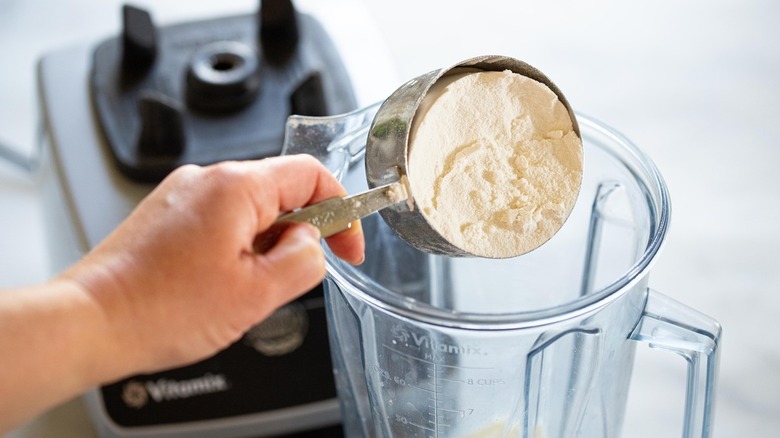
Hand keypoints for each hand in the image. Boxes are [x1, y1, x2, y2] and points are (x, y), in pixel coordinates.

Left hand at [62, 154, 363, 376]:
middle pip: (280, 193)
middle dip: (299, 236)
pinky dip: (236, 250)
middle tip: (291, 280)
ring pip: (250, 212)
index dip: (342, 211)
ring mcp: (182, 195)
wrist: (90, 322)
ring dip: (265, 248)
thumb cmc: (158, 310)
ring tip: (242, 291)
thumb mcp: (256, 294)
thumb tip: (314, 244)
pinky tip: (220, 285)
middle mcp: (205, 180)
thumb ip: (304, 261)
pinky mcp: (167, 215)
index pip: (311, 175)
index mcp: (234, 187)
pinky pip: (220, 222)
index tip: (347, 246)